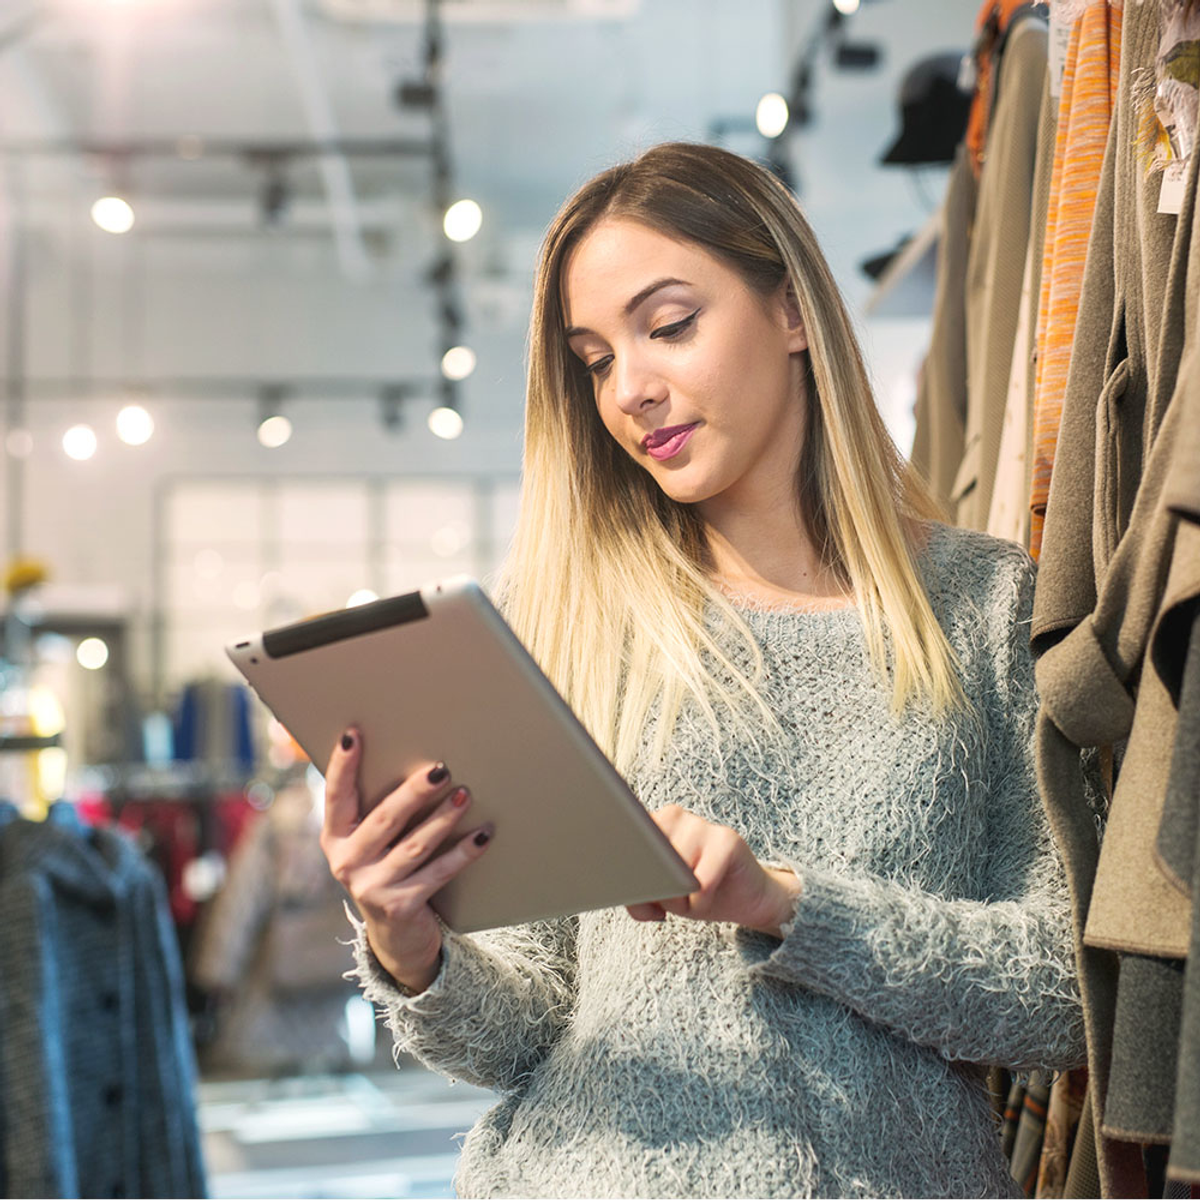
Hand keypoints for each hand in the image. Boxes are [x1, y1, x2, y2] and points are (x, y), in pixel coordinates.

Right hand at [320, 728, 492, 992]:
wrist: (396, 936)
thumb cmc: (389, 867)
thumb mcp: (373, 842)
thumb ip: (379, 808)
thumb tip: (418, 760)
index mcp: (336, 838)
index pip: (336, 796)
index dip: (342, 766)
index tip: (354, 733)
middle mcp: (347, 862)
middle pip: (384, 819)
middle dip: (413, 792)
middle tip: (440, 768)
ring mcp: (371, 887)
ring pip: (415, 845)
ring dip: (443, 818)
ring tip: (466, 794)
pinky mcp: (399, 906)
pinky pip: (438, 873)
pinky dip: (463, 852)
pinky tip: (483, 834)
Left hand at [627, 805, 801, 936]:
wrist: (744, 897)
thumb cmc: (695, 892)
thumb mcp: (659, 899)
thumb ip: (637, 894)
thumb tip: (634, 891)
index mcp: (650, 824)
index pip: (623, 843)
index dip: (625, 870)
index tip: (625, 885)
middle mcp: (673, 816)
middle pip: (647, 860)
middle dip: (655, 893)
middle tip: (668, 903)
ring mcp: (701, 824)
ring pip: (673, 872)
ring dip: (680, 901)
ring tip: (693, 898)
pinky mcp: (727, 839)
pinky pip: (701, 883)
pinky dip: (700, 904)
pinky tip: (710, 898)